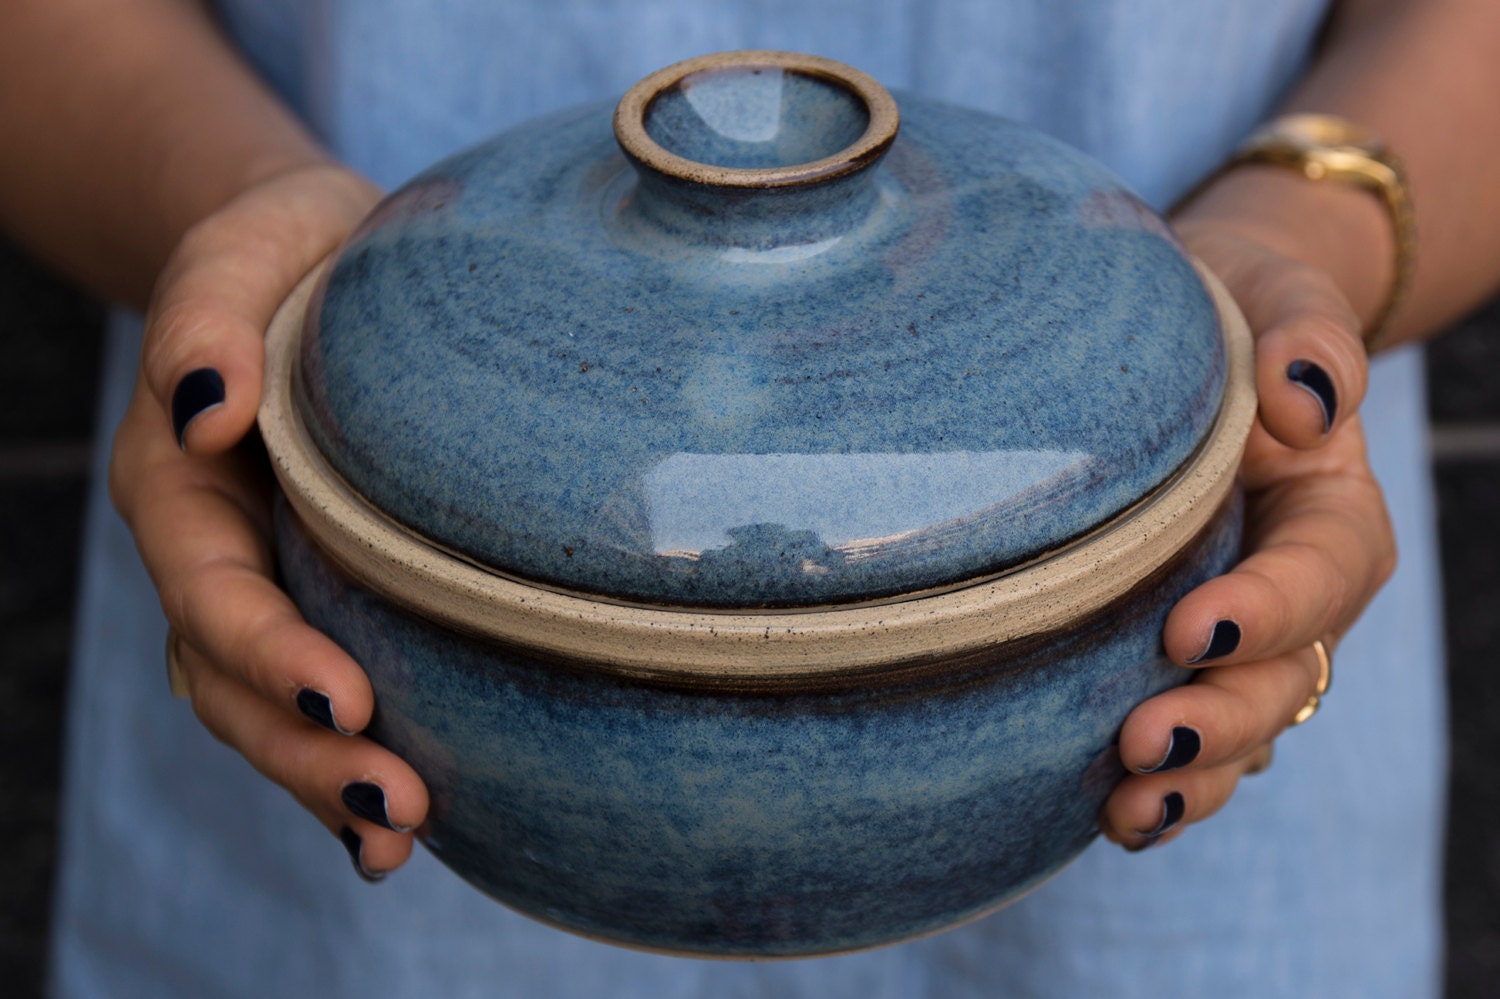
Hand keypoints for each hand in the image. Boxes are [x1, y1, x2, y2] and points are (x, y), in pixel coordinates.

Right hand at [107, 163, 428, 878]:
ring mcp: (270, 581)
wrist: (317, 262)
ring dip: (330, 778)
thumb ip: (206, 317)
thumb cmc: (281, 254)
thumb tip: (203, 406)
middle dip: (306, 751)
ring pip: (273, 706)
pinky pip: (326, 685)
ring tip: (403, 832)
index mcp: (182, 484)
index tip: (346, 697)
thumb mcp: (241, 252)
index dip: (267, 653)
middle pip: (234, 680)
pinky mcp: (329, 592)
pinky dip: (352, 754)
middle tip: (397, 804)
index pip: (212, 590)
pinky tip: (416, 818)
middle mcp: (218, 552)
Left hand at [1099, 222, 1395, 849]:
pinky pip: (1190, 737)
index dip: (1271, 610)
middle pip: (1286, 676)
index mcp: (1326, 510)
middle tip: (1145, 739)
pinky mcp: (1174, 658)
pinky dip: (1162, 784)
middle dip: (1222, 718)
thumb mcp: (1273, 297)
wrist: (1181, 339)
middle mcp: (1291, 589)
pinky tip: (1109, 815)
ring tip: (1128, 811)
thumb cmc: (1226, 312)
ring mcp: (1238, 635)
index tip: (1192, 626)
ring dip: (1193, 777)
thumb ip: (1306, 336)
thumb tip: (1308, 401)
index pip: (1323, 572)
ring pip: (1241, 728)